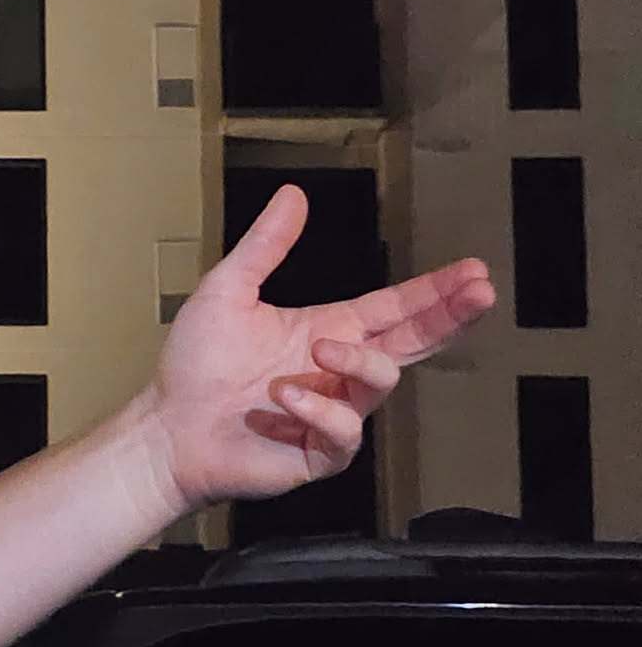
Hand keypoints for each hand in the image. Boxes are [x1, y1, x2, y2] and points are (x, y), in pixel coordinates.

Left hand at [143, 185, 497, 513]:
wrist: (167, 427)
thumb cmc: (195, 364)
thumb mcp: (227, 292)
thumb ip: (264, 246)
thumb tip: (293, 194)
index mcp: (327, 332)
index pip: (394, 309)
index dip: (434, 292)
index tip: (475, 272)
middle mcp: (339, 372)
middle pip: (411, 342)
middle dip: (448, 317)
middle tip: (480, 292)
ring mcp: (334, 413)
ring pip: (380, 383)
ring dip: (354, 363)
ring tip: (316, 351)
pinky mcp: (320, 452)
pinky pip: (345, 432)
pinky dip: (318, 411)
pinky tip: (285, 399)